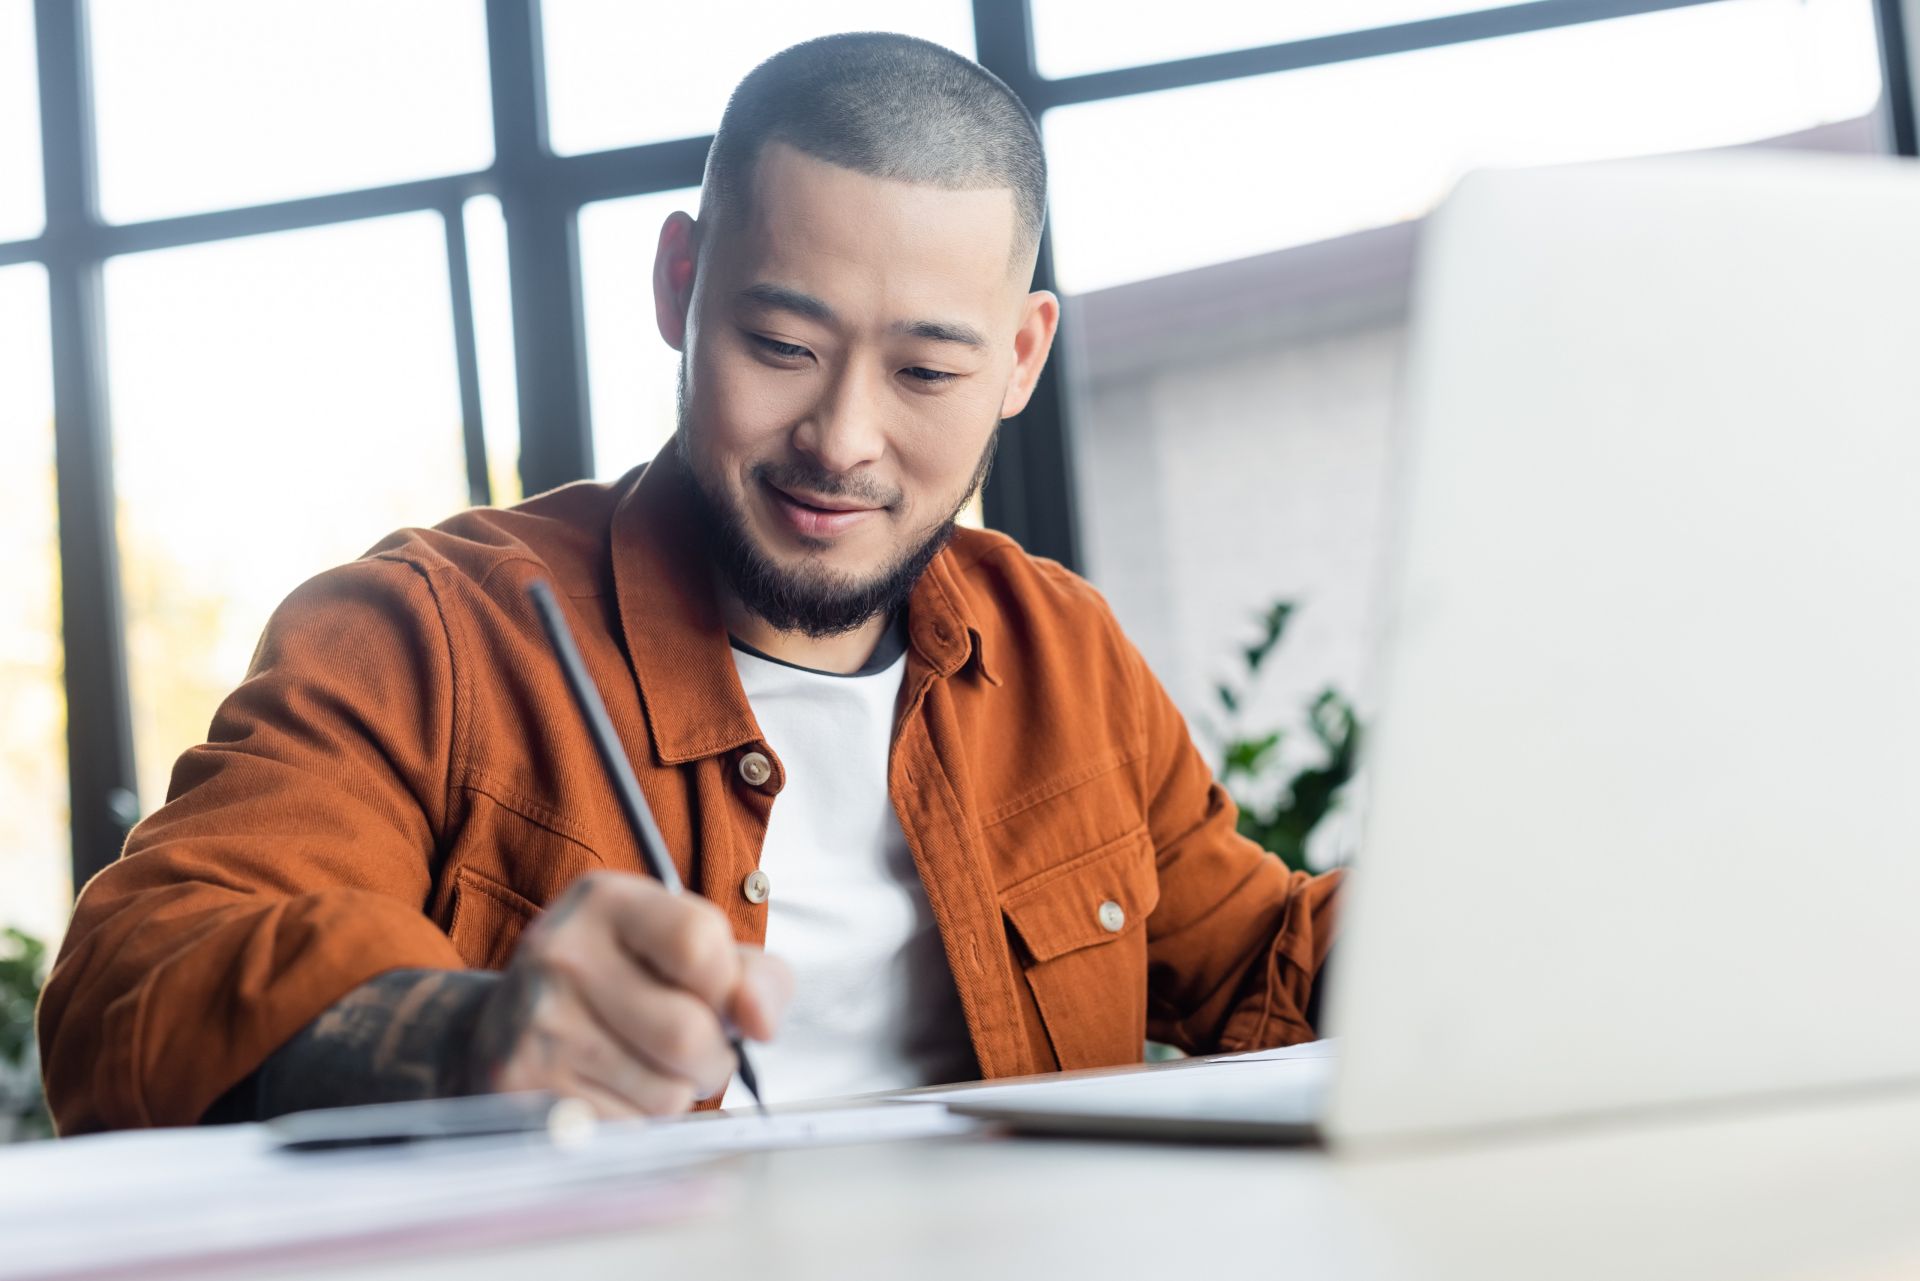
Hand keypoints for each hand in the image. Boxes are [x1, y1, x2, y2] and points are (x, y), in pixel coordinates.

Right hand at [458, 870, 791, 1116]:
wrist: (506, 1024)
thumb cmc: (622, 982)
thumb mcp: (685, 950)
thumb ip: (751, 976)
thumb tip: (762, 1023)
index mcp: (606, 902)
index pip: (699, 943)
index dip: (730, 988)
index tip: (721, 1001)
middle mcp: (562, 954)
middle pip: (687, 1034)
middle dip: (713, 1058)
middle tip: (695, 1052)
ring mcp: (537, 1023)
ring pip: (664, 1092)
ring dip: (676, 1093)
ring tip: (645, 1067)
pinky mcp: (522, 1088)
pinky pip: (627, 1129)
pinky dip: (637, 1122)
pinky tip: (610, 1091)